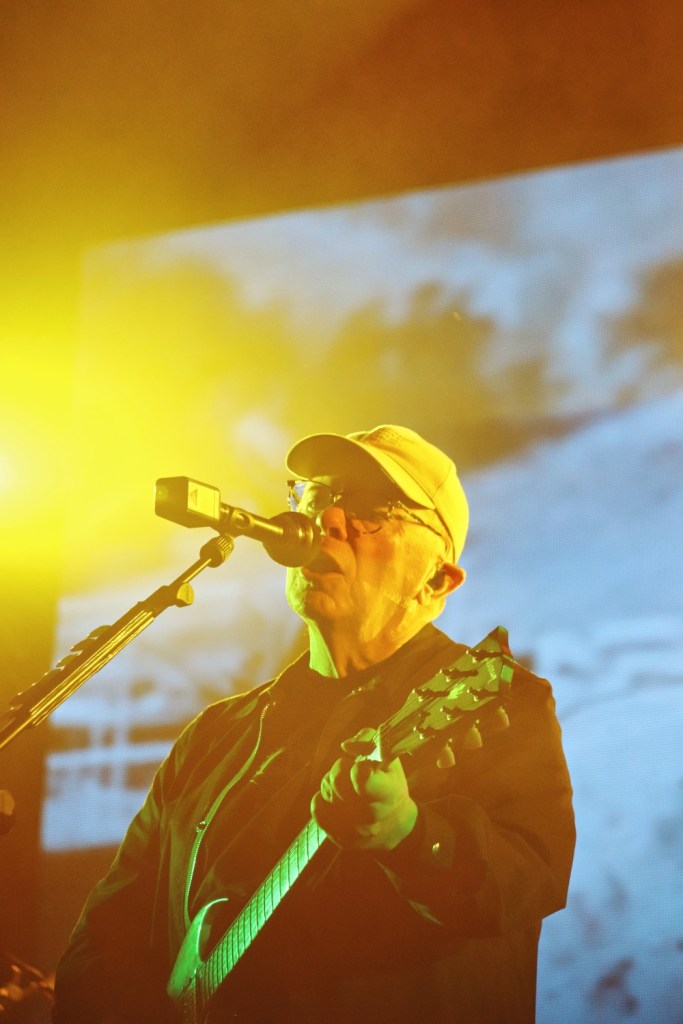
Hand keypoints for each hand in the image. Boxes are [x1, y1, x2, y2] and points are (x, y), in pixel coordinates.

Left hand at [311, 727, 417, 851]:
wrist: (394, 825)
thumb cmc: (390, 785)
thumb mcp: (389, 759)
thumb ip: (369, 740)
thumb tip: (346, 745)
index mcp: (388, 794)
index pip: (362, 777)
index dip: (358, 766)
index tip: (364, 765)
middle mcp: (371, 817)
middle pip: (337, 782)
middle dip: (341, 769)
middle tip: (352, 772)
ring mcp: (354, 830)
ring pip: (325, 792)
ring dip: (332, 784)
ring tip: (346, 788)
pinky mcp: (340, 838)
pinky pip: (317, 808)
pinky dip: (323, 799)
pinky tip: (336, 799)